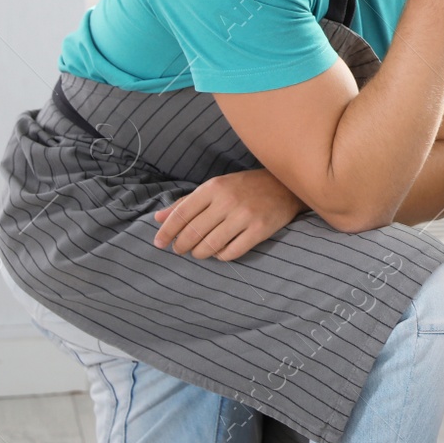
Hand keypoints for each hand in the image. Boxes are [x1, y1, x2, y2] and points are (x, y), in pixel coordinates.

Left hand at [151, 169, 306, 259]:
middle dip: (182, 246)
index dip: (167, 232)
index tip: (160, 244)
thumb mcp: (215, 187)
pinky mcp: (260, 230)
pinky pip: (231, 253)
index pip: (181, 214)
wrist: (286, 186)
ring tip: (200, 252)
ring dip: (200, 253)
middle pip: (193, 233)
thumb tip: (158, 219)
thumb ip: (187, 203)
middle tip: (181, 249)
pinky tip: (220, 252)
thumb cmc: (245, 187)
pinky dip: (221, 256)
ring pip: (209, 246)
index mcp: (214, 187)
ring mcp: (245, 216)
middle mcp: (228, 200)